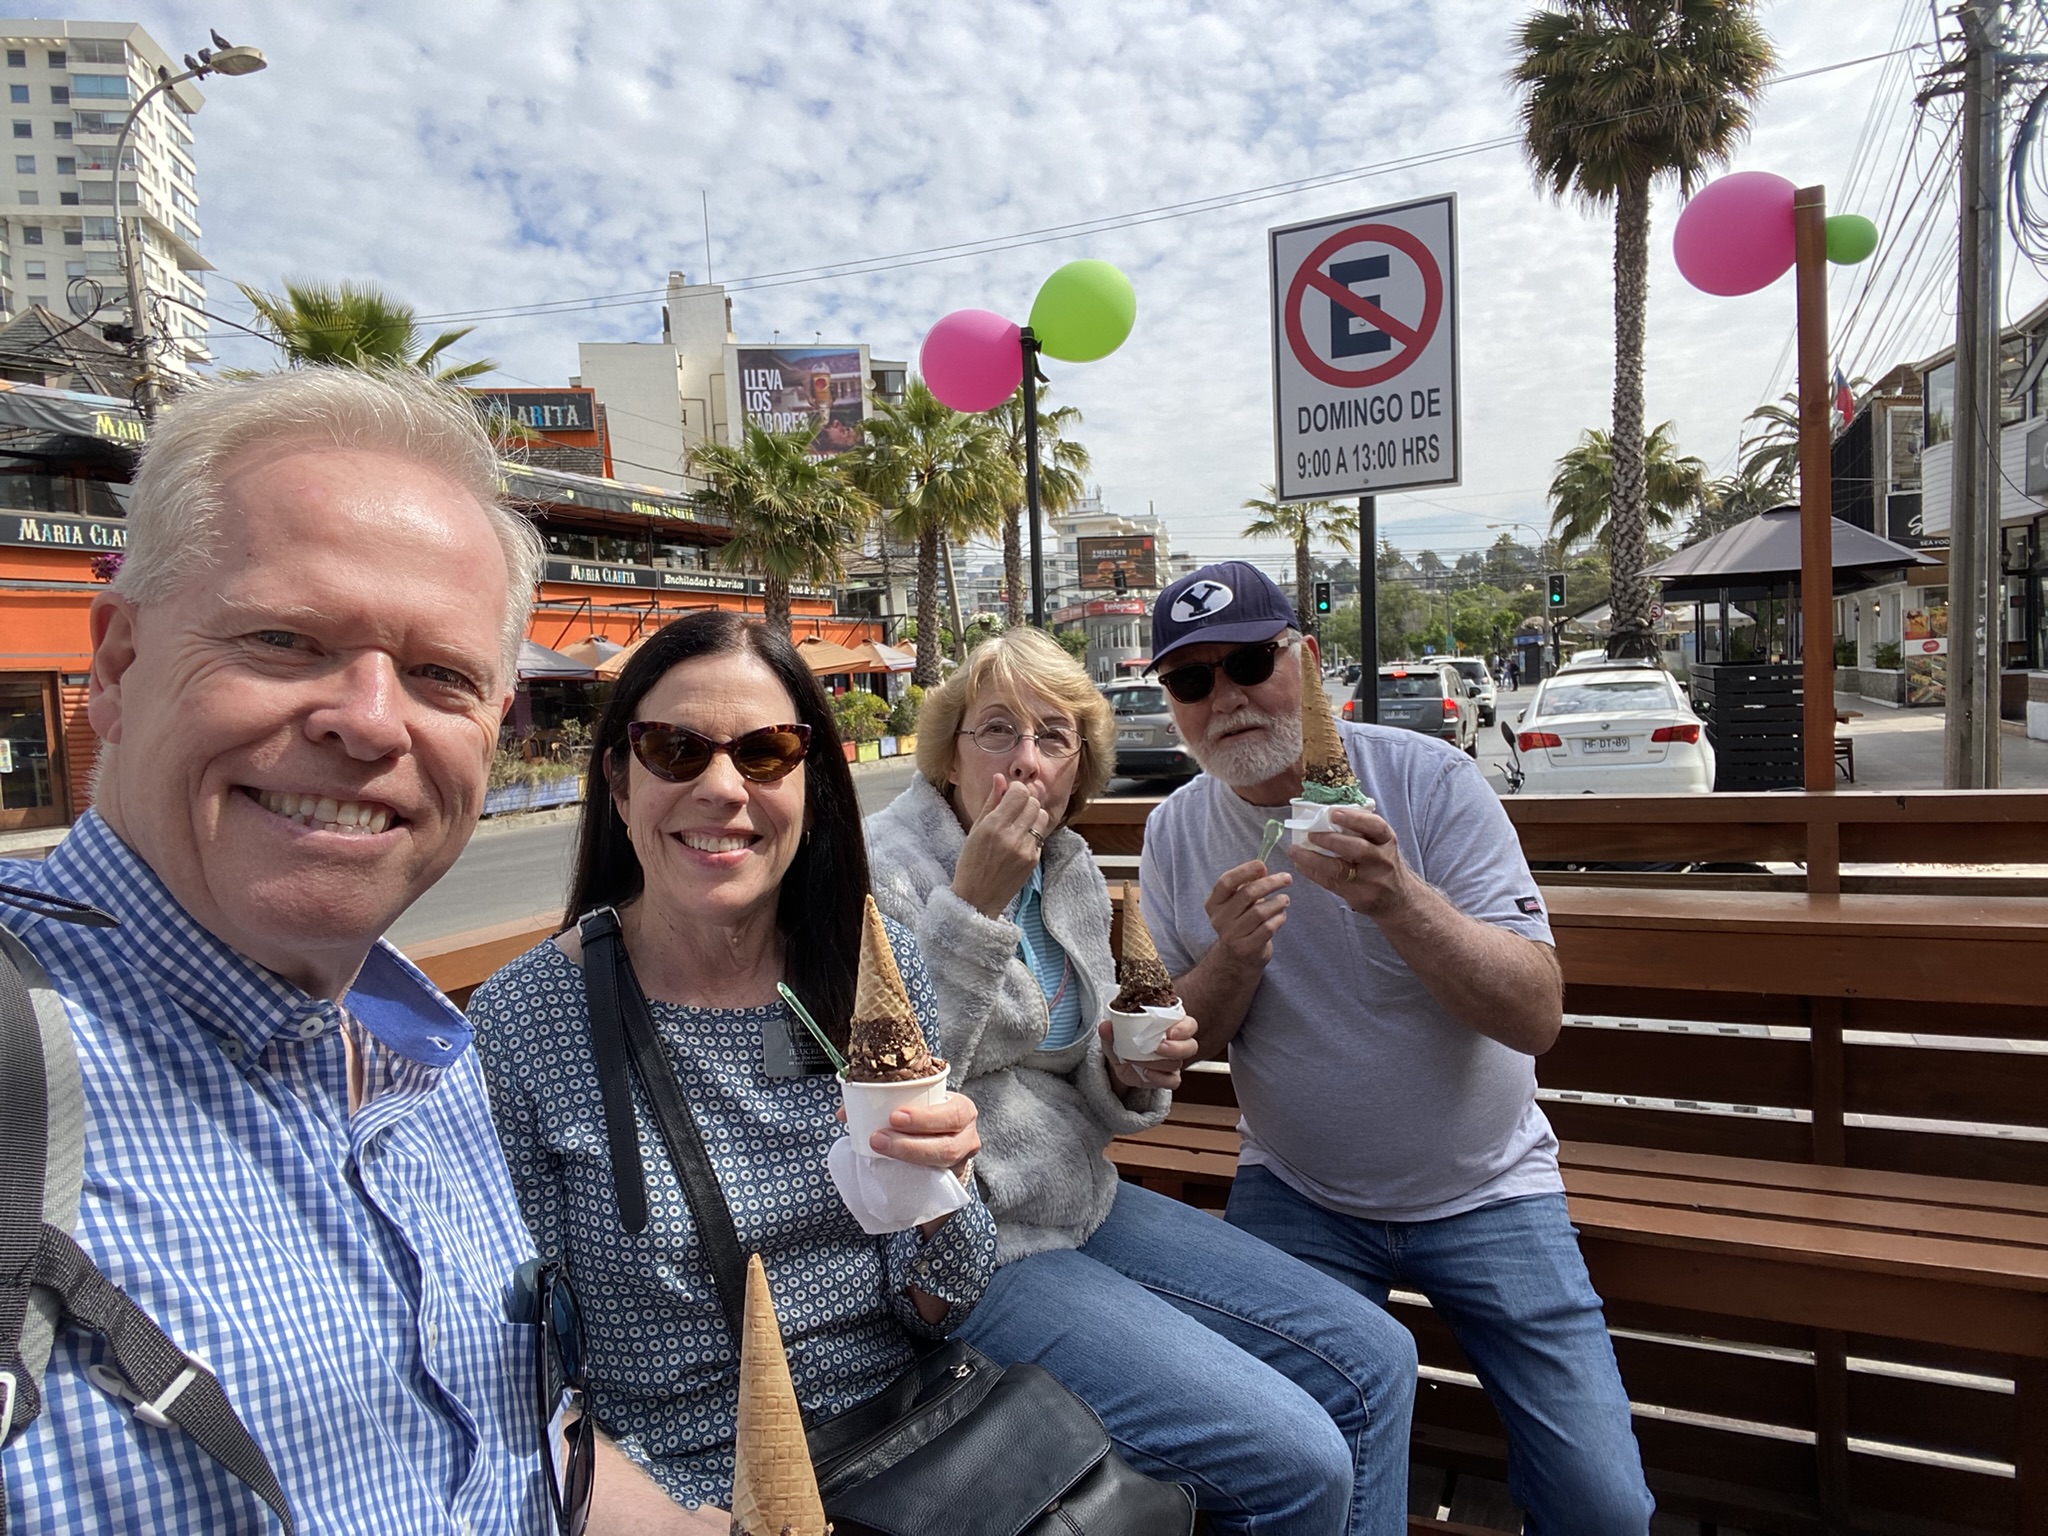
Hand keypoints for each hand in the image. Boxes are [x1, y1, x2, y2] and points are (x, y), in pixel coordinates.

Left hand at [867, 1090, 979, 1181]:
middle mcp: (967, 1134)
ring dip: (908, 1156)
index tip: (893, 1116)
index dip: (925, 1117)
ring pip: (941, 1163)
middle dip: (911, 1143)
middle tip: (880, 1137)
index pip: (953, 1112)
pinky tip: (893, 1172)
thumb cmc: (925, 1119)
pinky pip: (935, 1181)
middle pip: (948, 1144)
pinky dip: (912, 1176)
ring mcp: (961, 1158)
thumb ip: (885, 1102)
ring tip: (881, 1148)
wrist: (939, 1144)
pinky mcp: (950, 1177)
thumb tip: (845, 1113)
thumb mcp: (915, 1106)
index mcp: (961, 1108)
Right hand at [950, 776, 1051, 916]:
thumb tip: (1000, 778)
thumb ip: (991, 802)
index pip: (1019, 793)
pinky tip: (1019, 842)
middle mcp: (1012, 837)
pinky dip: (1032, 834)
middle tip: (1013, 810)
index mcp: (993, 826)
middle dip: (1024, 801)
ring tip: (1019, 824)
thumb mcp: (975, 830)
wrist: (977, 898)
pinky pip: (1040, 836)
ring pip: (1041, 817)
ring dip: (1032, 816)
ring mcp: (1025, 850)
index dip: (1016, 790)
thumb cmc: (971, 862)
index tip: (1010, 795)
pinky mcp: (1034, 861)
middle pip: (1033, 802)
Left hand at [1100, 1014, 1198, 1091]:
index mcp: (1170, 1025)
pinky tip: (1146, 1073)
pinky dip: (1159, 1079)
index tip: (1169, 1031)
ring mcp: (1173, 1062)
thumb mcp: (1115, 1036)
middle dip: (1177, 1048)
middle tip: (1158, 1047)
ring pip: (1178, 1063)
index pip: (1189, 1025)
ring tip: (1140, 1062)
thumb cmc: (1125, 1042)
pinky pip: (1173, 1081)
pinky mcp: (1168, 1078)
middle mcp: (1176, 1044)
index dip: (1184, 1028)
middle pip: (1190, 1046)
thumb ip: (1110, 1032)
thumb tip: (1106, 1026)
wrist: (1122, 1062)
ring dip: (1159, 1063)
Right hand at [1202, 859, 1291, 971]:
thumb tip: (1261, 868)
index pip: (1226, 882)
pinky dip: (1279, 918)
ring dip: (1278, 902)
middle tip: (1287, 878)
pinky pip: (1268, 928)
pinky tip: (1282, 915)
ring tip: (1285, 899)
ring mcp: (1231, 935)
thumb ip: (1248, 884)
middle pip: (1247, 894)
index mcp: (1213, 903)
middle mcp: (1219, 919)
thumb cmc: (1241, 922)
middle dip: (1270, 883)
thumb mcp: (1239, 902)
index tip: (1262, 864)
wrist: (1237, 958)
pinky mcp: (1246, 948)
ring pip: (1260, 911)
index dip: (1244, 871)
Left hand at [1295, 805, 1410, 916]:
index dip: (1355, 818)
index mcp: (1386, 840)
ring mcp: (1370, 880)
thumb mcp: (1380, 843)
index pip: (1376, 826)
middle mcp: (1382, 860)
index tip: (1334, 813)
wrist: (1397, 897)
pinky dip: (1312, 872)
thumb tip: (1325, 811)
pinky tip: (1300, 864)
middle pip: (1357, 849)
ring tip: (1295, 850)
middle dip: (1330, 840)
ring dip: (1313, 858)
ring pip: (1340, 869)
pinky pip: (1331, 883)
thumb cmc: (1380, 862)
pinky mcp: (1358, 896)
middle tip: (1310, 834)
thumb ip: (1360, 829)